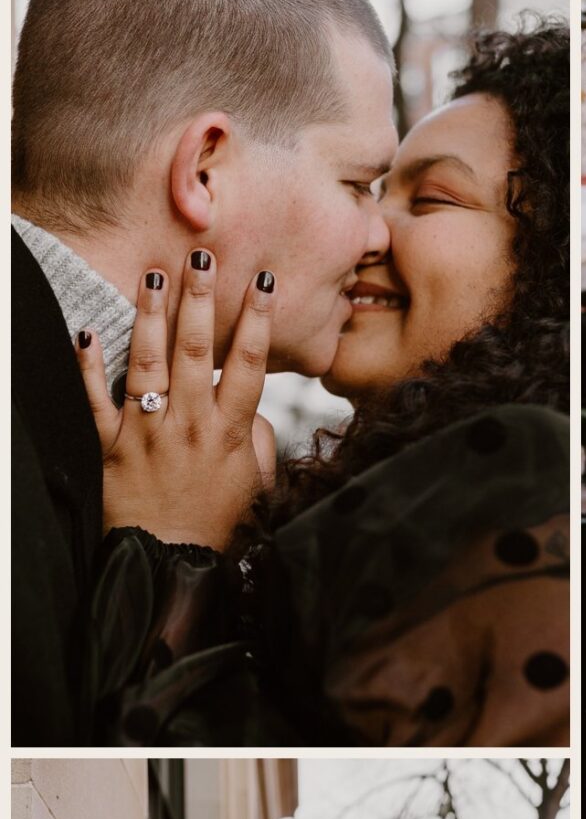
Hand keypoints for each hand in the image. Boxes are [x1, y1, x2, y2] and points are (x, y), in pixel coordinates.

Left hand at [76, 255, 279, 546]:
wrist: (169, 562)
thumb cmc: (219, 520)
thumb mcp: (255, 480)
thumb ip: (255, 435)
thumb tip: (246, 404)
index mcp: (229, 431)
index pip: (250, 363)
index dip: (259, 320)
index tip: (264, 281)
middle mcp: (189, 424)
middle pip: (198, 350)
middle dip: (201, 299)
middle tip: (202, 256)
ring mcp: (147, 433)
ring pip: (149, 364)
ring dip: (152, 316)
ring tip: (153, 275)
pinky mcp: (111, 447)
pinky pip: (97, 401)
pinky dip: (90, 366)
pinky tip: (88, 331)